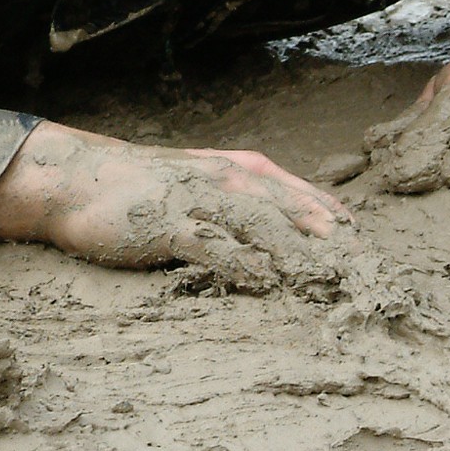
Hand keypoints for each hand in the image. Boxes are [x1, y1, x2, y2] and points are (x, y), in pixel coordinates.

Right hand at [0, 121, 354, 295]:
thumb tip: (287, 231)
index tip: (372, 249)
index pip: (302, 193)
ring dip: (299, 250)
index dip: (337, 220)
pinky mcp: (169, 224)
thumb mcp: (201, 182)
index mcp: (239, 169)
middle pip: (292, 208)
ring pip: (261, 223)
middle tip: (368, 270)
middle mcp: (226, 178)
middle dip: (333, 238)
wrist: (78, 178)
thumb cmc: (143, 186)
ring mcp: (198, 200)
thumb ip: (242, 200)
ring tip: (333, 277)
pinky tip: (267, 282)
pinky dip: (243, 262)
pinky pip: (213, 245)